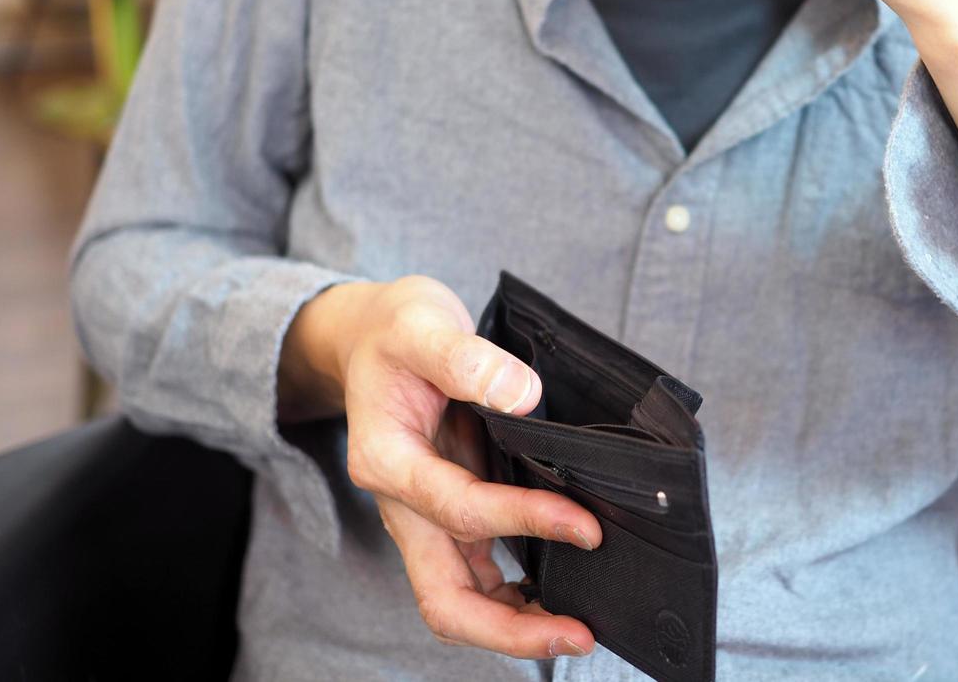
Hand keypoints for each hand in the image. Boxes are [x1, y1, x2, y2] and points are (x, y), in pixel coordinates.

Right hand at [283, 276, 600, 659]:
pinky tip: (558, 593)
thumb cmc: (395, 331)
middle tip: (578, 634)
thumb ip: (467, 359)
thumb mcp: (422, 324)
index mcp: (386, 461)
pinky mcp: (447, 515)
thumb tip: (523, 396)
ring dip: (515, 624)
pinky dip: (514, 596)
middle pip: (443, 598)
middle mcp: (401, 504)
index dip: (523, 521)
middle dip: (509, 628)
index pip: (459, 510)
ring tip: (579, 630)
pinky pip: (475, 577)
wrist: (372, 337)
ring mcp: (424, 517)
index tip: (585, 525)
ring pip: (458, 601)